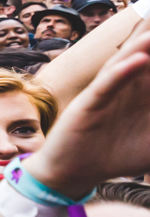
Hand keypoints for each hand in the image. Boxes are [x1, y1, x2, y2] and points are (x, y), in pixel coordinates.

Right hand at [27, 23, 149, 195]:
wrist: (74, 174)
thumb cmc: (114, 157)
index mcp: (144, 90)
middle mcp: (127, 84)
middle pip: (146, 53)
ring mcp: (107, 91)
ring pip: (127, 61)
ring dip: (143, 43)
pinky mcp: (89, 104)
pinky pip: (106, 85)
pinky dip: (122, 72)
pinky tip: (138, 59)